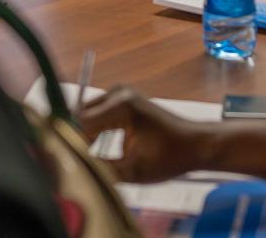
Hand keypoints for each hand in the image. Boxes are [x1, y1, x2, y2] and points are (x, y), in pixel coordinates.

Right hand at [79, 86, 210, 182]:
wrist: (194, 144)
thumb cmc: (169, 158)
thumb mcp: (133, 171)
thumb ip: (100, 169)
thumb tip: (76, 168)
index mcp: (120, 107)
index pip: (81, 124)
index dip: (73, 144)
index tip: (70, 163)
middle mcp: (118, 93)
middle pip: (81, 116)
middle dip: (77, 138)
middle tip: (77, 162)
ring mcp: (121, 93)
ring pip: (88, 114)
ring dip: (85, 134)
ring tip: (88, 157)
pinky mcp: (124, 98)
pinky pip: (98, 113)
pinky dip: (95, 130)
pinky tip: (98, 148)